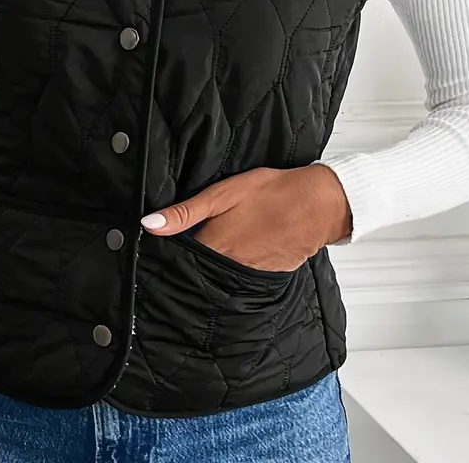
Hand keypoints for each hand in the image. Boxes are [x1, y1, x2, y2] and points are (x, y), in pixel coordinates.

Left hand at [140, 165, 351, 271]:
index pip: (180, 258)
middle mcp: (229, 267)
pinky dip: (240, 265)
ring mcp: (251, 274)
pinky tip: (244, 248)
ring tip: (219, 246)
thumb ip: (185, 212)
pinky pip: (245, 275)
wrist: (318, 204)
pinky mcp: (269, 275)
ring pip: (222, 275)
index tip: (160, 249)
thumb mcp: (223, 194)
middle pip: (200, 270)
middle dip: (191, 261)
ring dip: (217, 264)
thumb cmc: (271, 192)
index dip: (169, 252)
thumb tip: (149, 225)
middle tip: (189, 246)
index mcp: (214, 247)